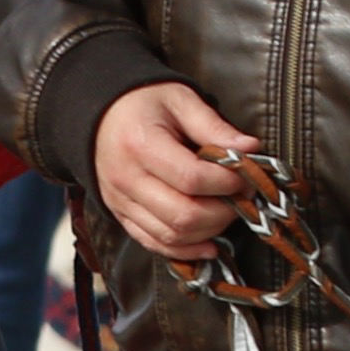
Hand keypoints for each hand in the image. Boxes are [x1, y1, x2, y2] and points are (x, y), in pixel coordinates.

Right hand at [92, 79, 267, 266]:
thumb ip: (215, 127)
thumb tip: (251, 150)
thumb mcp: (181, 100)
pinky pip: (154, 244)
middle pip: (183, 215)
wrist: (99, 115)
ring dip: (209, 231)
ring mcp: (120, 202)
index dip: (227, 183)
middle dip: (223, 212)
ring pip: (172, 235)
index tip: (246, 176)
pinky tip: (209, 243)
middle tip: (242, 196)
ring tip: (227, 211)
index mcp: (141, 145)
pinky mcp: (120, 216)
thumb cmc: (144, 103)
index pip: (192, 179)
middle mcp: (126, 179)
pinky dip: (185, 250)